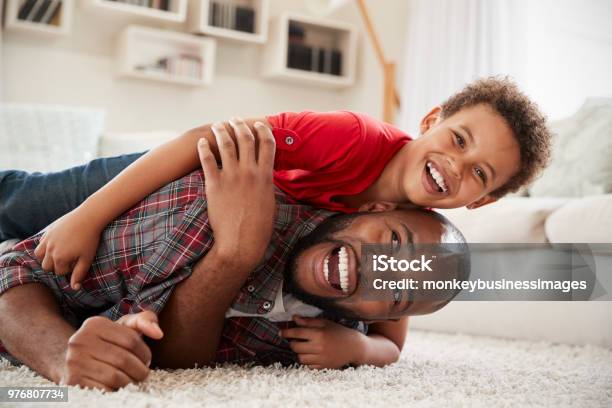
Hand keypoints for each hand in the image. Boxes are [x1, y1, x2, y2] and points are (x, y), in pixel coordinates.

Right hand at [34, 209, 101, 289]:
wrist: (89, 217)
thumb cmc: (90, 239)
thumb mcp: (87, 259)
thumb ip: (79, 274)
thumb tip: (74, 288)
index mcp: (59, 259)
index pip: (60, 272)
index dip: (70, 269)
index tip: (78, 261)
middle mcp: (50, 250)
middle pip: (47, 267)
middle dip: (57, 266)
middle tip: (70, 258)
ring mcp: (47, 240)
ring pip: (40, 256)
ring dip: (48, 258)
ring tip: (61, 254)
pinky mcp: (47, 232)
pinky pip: (40, 244)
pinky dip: (45, 248)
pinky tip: (58, 245)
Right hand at [58, 311, 162, 391]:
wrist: (75, 361)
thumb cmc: (108, 342)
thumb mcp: (125, 326)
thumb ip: (144, 321)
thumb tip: (158, 333)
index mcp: (94, 324)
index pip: (131, 340)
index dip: (145, 353)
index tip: (147, 359)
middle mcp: (79, 341)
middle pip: (123, 360)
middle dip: (140, 369)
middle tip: (142, 373)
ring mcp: (73, 362)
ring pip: (115, 377)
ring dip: (130, 381)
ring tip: (132, 379)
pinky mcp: (72, 382)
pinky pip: (104, 390)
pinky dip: (116, 390)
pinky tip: (118, 386)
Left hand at [198, 117, 275, 268]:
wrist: (241, 243)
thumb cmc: (259, 228)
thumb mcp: (270, 202)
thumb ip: (266, 184)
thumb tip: (265, 175)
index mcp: (265, 176)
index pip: (267, 143)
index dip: (263, 130)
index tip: (258, 124)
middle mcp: (249, 172)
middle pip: (246, 138)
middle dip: (240, 125)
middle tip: (234, 120)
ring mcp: (231, 177)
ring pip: (226, 144)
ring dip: (222, 131)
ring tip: (218, 125)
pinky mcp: (214, 185)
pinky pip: (207, 160)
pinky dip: (204, 148)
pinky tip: (202, 142)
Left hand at [280, 316, 365, 368]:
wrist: (354, 347)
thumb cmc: (339, 332)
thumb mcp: (325, 323)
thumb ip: (309, 322)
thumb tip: (294, 318)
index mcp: (319, 334)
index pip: (297, 333)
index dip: (287, 332)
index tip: (282, 332)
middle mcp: (319, 347)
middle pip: (296, 346)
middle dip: (292, 342)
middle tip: (295, 339)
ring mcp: (321, 358)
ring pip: (300, 358)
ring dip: (299, 352)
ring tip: (303, 346)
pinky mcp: (323, 366)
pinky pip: (308, 365)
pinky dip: (306, 360)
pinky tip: (310, 354)